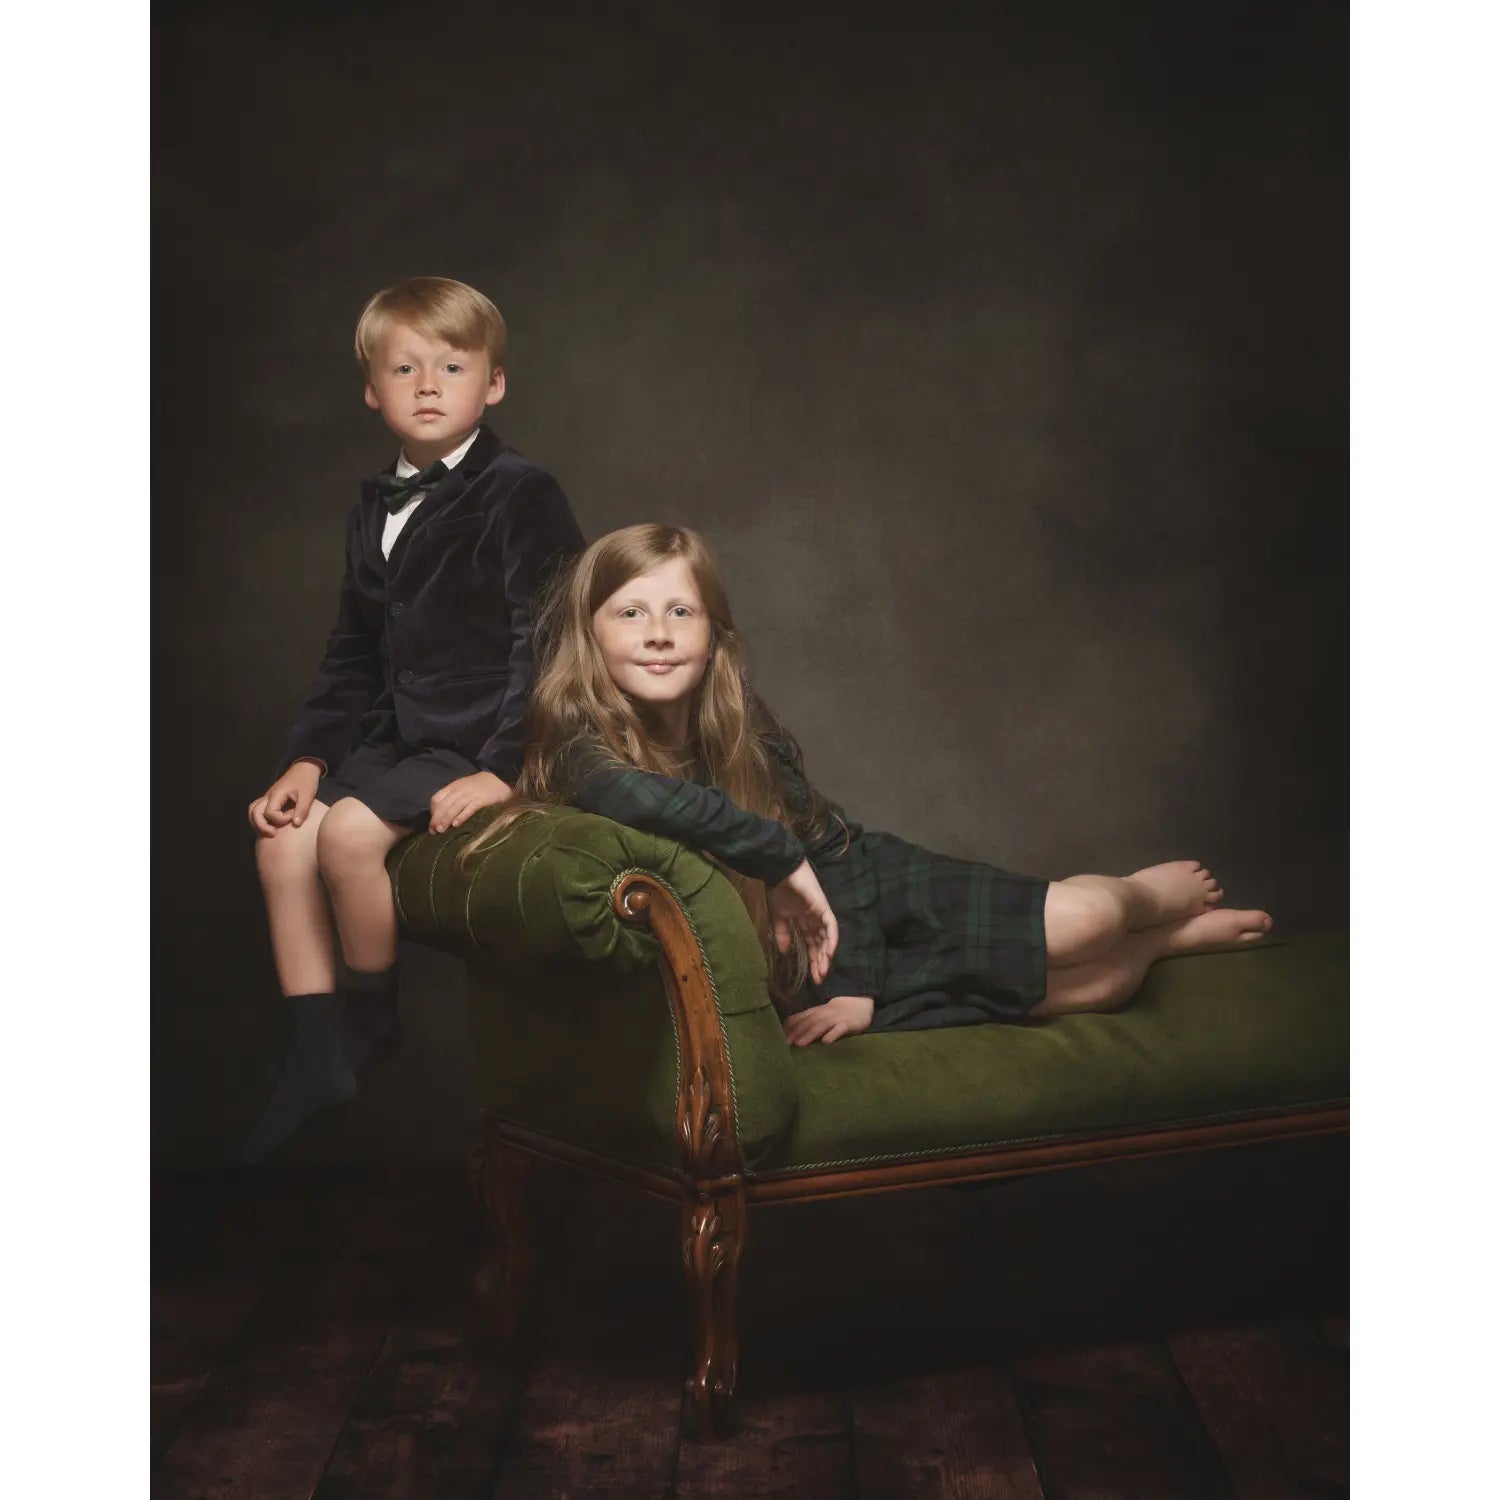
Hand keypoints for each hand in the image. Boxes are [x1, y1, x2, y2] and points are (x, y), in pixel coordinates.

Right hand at [248, 760, 321, 835]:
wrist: (304, 769)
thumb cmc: (306, 781)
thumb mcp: (308, 795)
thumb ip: (302, 810)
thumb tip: (296, 825)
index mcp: (276, 794)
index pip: (270, 812)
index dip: (281, 819)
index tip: (294, 816)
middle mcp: (268, 796)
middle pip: (254, 812)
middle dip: (261, 826)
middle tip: (273, 834)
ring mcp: (267, 798)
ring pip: (252, 812)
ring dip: (258, 823)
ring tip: (269, 832)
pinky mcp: (269, 800)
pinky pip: (257, 811)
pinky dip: (260, 820)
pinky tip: (271, 826)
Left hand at [429, 771, 512, 832]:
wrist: (501, 779)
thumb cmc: (481, 787)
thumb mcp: (464, 789)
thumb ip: (454, 799)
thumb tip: (441, 816)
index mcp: (454, 787)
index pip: (437, 799)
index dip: (433, 812)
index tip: (432, 824)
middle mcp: (460, 790)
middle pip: (444, 805)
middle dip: (437, 819)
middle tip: (433, 832)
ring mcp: (471, 794)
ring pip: (454, 807)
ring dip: (446, 819)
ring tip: (441, 830)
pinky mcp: (482, 799)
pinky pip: (469, 808)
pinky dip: (461, 816)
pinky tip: (456, 824)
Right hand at [767, 859, 838, 983]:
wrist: (779, 871)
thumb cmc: (777, 891)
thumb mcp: (777, 917)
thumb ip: (782, 934)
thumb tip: (785, 952)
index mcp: (803, 921)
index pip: (811, 944)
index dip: (812, 960)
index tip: (812, 977)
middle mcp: (814, 919)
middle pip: (820, 944)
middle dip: (820, 962)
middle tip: (820, 979)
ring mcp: (820, 913)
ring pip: (827, 938)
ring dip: (826, 955)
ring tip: (823, 971)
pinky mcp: (823, 907)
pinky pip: (831, 926)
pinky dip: (831, 939)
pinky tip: (829, 953)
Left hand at [783, 995, 873, 1046]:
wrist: (860, 1001)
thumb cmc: (838, 1012)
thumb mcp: (822, 1014)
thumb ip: (808, 1021)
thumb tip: (789, 1032)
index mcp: (817, 1011)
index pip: (800, 1017)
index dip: (789, 1027)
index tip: (778, 1037)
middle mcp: (824, 1013)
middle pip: (809, 1022)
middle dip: (796, 1032)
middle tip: (786, 1044)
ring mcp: (837, 1018)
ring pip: (822, 1025)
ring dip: (810, 1033)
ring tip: (800, 1043)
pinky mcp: (849, 1024)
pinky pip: (841, 1028)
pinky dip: (833, 1034)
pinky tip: (826, 1042)